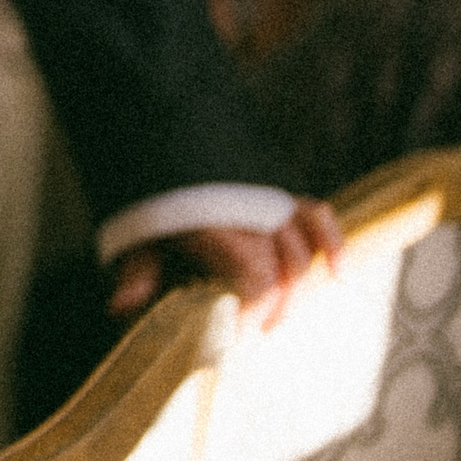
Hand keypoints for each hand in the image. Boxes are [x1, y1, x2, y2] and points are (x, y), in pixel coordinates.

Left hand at [107, 197, 342, 325]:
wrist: (155, 123)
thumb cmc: (143, 185)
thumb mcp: (134, 228)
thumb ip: (137, 269)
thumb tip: (119, 308)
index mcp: (216, 224)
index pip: (259, 277)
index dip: (256, 311)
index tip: (239, 336)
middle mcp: (250, 212)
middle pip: (285, 273)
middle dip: (274, 310)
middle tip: (252, 332)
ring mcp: (268, 199)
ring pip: (303, 252)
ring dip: (298, 290)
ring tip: (277, 318)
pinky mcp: (279, 190)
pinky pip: (316, 214)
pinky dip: (332, 243)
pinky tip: (342, 274)